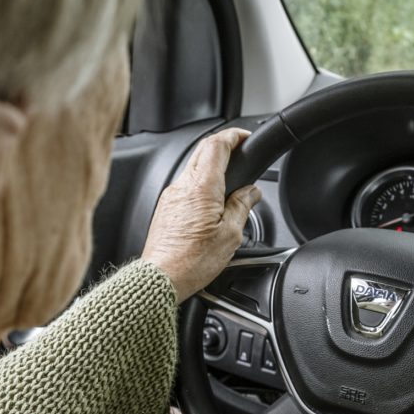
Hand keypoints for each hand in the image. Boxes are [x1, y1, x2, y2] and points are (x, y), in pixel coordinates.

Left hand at [142, 128, 260, 301]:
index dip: (233, 136)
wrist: (161, 278)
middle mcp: (183, 186)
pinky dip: (201, 183)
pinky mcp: (166, 207)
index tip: (244, 137)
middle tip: (240, 152)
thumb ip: (243, 206)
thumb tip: (252, 192)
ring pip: (194, 167)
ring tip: (229, 181)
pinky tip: (211, 200)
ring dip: (212, 166)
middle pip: (203, 150)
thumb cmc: (191, 261)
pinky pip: (185, 185)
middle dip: (223, 146)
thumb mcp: (231, 235)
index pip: (216, 145)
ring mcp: (171, 195)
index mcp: (202, 188)